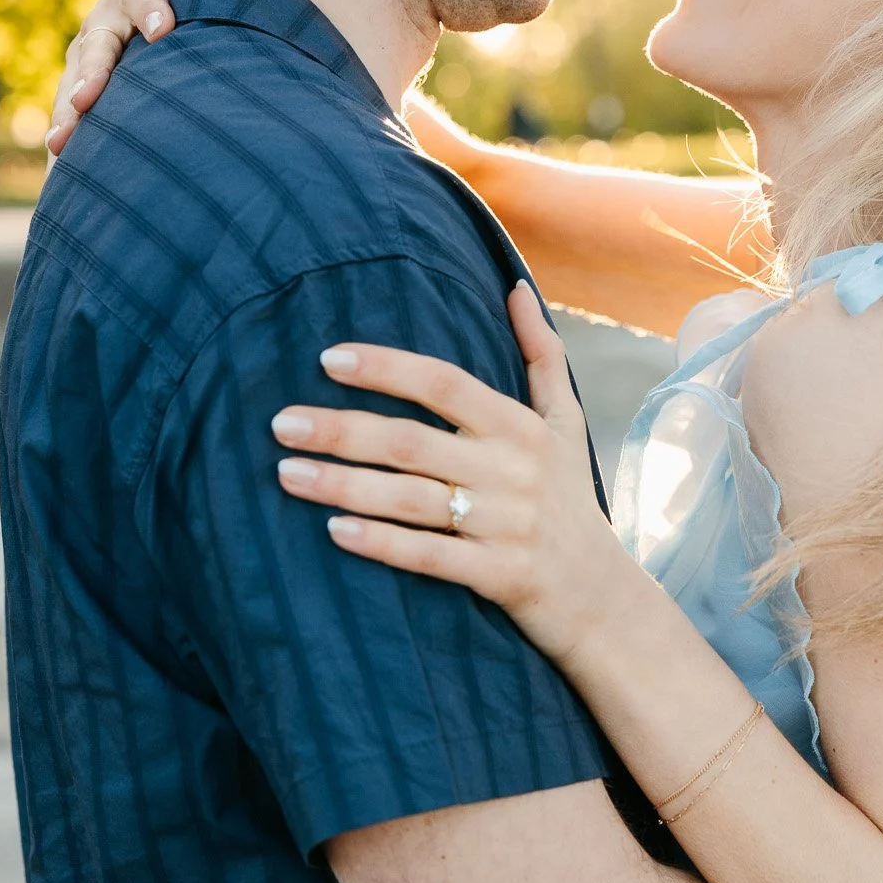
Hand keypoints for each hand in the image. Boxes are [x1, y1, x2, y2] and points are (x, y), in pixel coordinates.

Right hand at [45, 0, 189, 154]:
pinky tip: (60, 156)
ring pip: (77, 81)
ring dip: (69, 110)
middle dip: (93, 72)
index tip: (165, 31)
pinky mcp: (86, 81)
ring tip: (61, 140)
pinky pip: (73, 106)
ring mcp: (90, 51)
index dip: (151, 9)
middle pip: (97, 45)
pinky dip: (67, 129)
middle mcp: (105, 18)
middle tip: (89, 98)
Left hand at [271, 280, 633, 664]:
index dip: (386, 368)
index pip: (444, 383)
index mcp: (520, 428)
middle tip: (281, 423)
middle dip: (342, 429)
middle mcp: (512, 471)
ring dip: (342, 485)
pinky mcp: (499, 575)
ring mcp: (505, 525)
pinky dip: (380, 543)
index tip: (328, 359)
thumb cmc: (571, 499)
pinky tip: (333, 531)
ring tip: (286, 473)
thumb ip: (541, 353)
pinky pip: (429, 557)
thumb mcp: (565, 424)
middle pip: (412, 442)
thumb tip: (515, 286)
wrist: (602, 596)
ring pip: (409, 499)